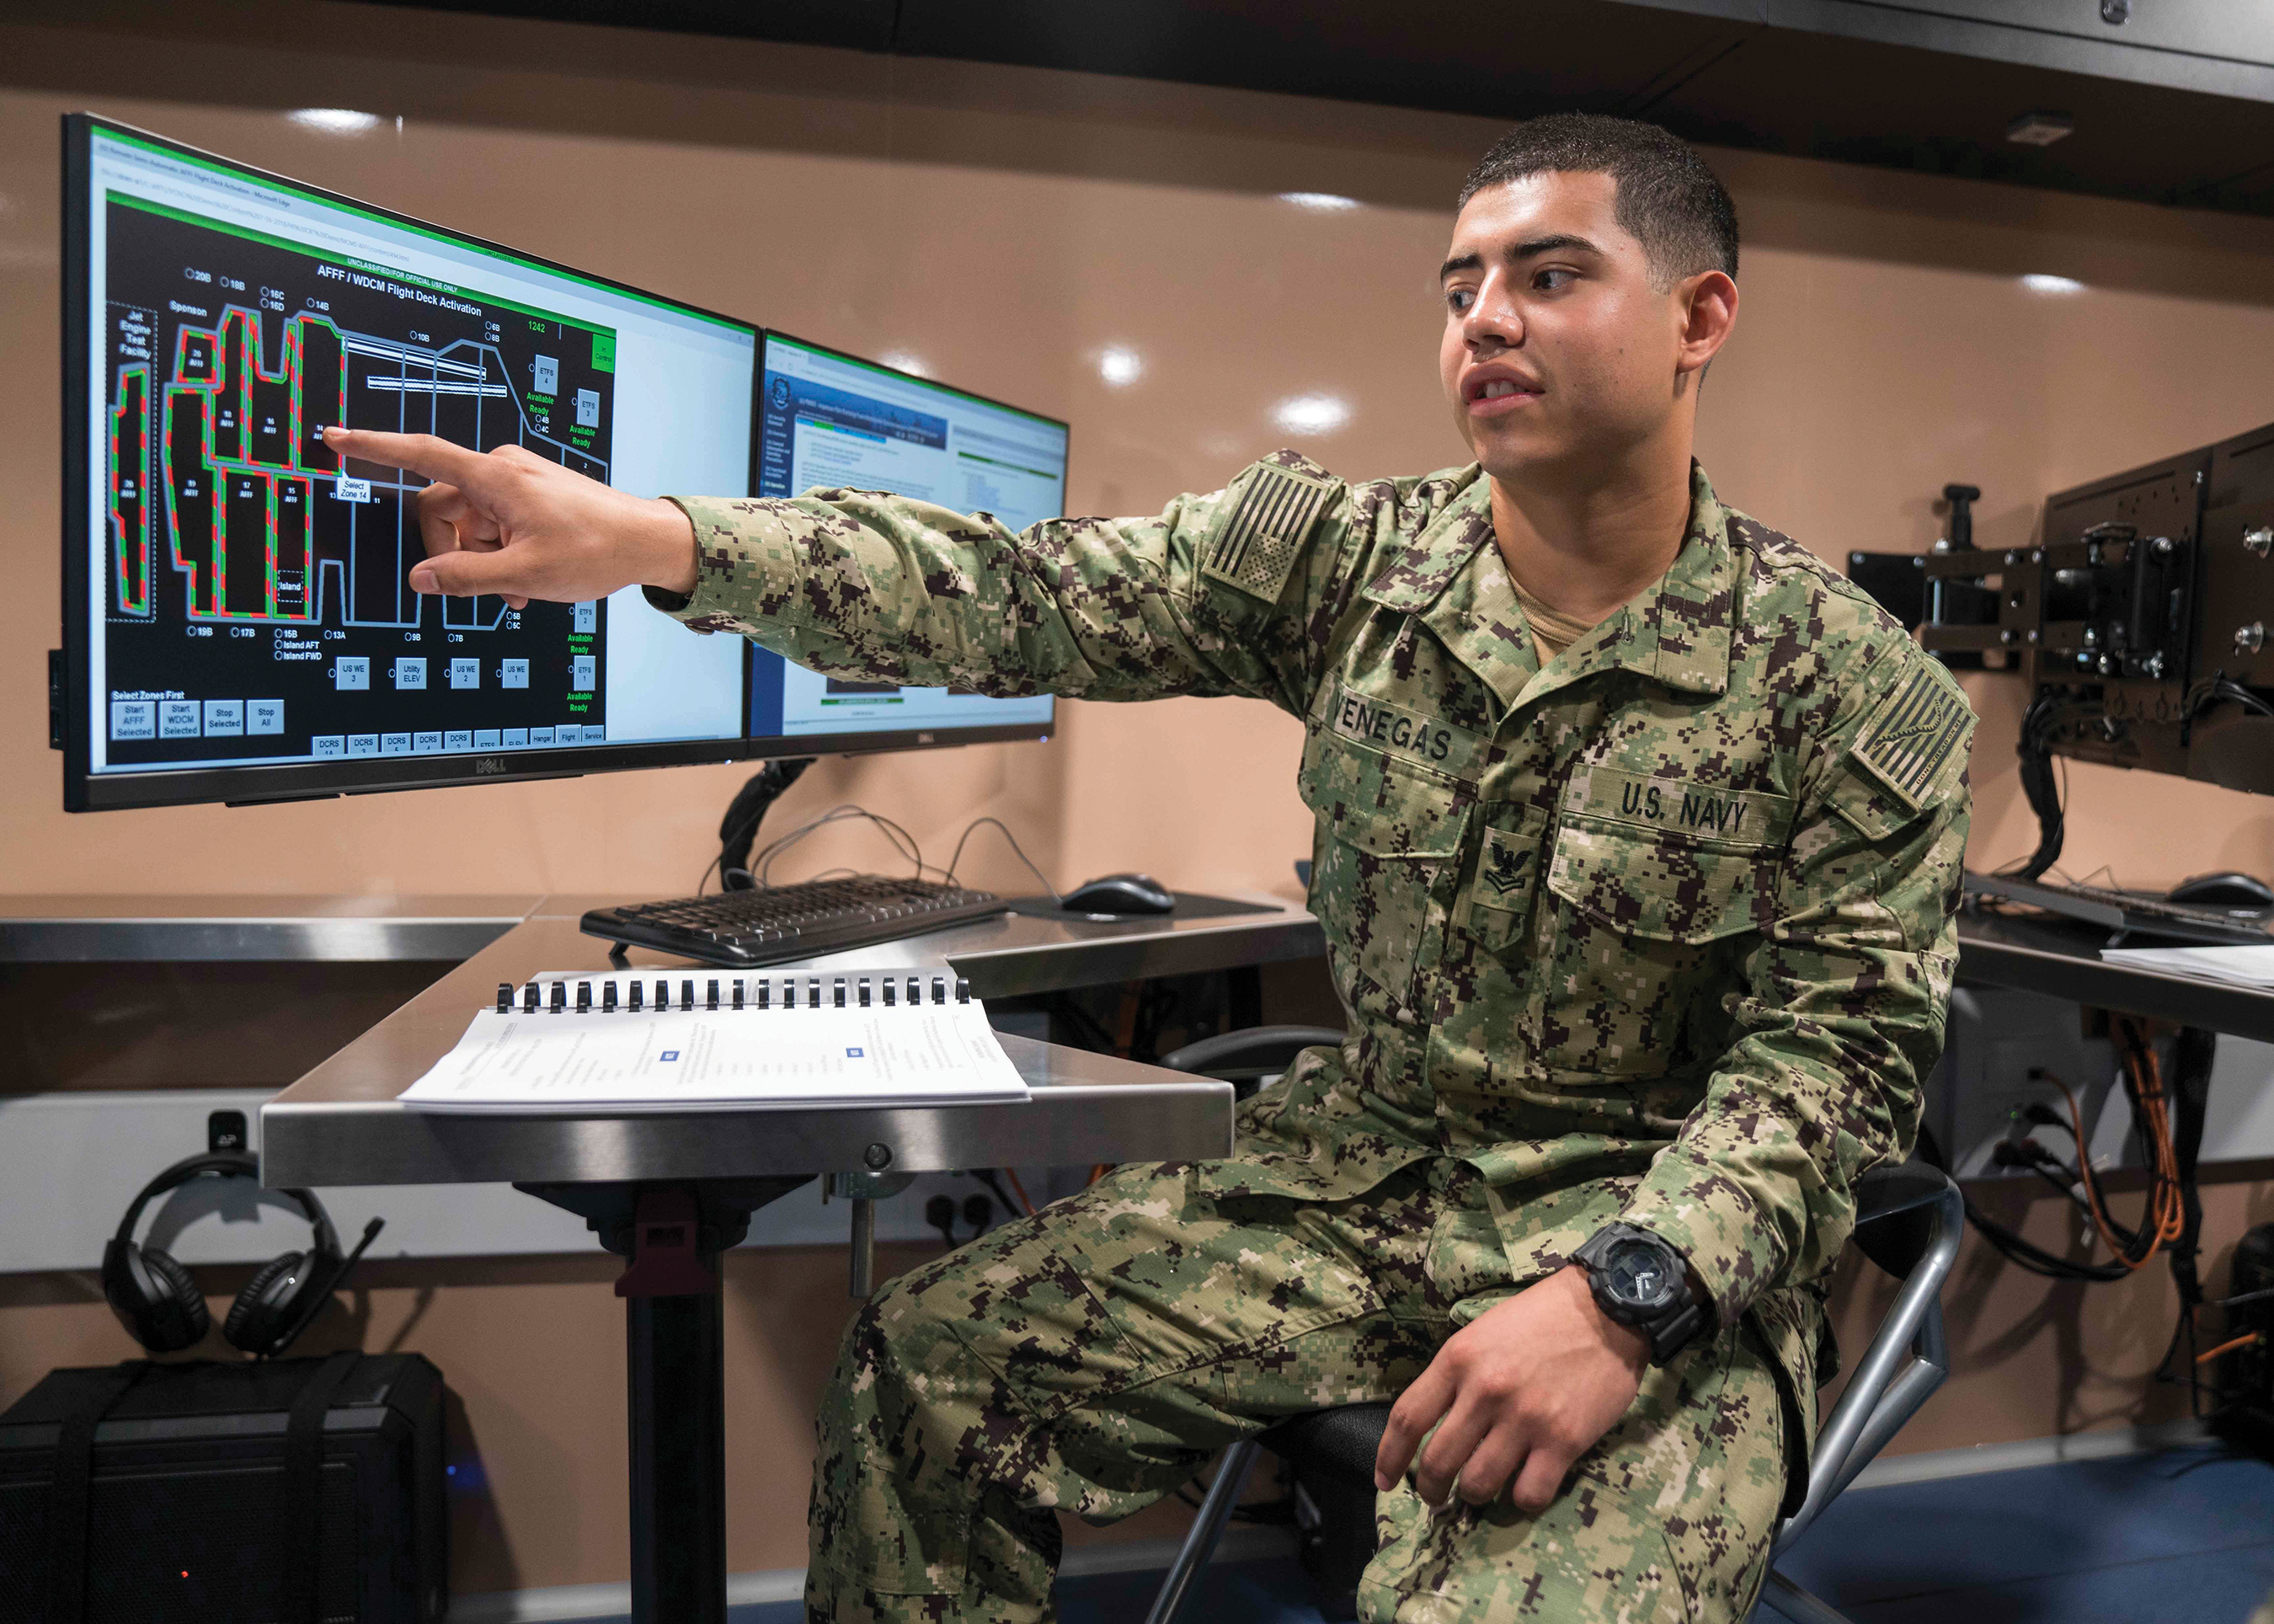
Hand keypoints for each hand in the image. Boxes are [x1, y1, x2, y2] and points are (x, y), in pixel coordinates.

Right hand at [321, 428, 698, 607]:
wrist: (650, 541)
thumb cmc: (596, 550)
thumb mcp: (526, 574)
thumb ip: (467, 578)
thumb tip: (421, 578)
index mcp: (494, 478)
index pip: (420, 455)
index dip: (373, 448)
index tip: (334, 439)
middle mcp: (501, 471)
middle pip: (442, 510)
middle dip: (456, 553)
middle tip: (490, 587)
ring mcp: (516, 483)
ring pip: (471, 525)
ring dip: (484, 561)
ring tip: (521, 589)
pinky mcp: (530, 496)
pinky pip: (495, 526)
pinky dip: (502, 555)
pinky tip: (528, 581)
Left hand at [1373, 1265, 1648, 1512]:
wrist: (1607, 1310)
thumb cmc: (1542, 1317)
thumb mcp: (1482, 1332)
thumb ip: (1456, 1375)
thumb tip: (1435, 1422)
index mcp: (1458, 1359)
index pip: (1408, 1419)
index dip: (1389, 1456)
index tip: (1384, 1480)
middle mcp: (1485, 1391)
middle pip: (1438, 1461)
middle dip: (1430, 1489)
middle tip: (1436, 1496)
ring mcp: (1525, 1419)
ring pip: (1479, 1484)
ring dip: (1473, 1497)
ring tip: (1478, 1493)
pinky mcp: (1563, 1441)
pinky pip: (1529, 1493)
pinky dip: (1521, 1500)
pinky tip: (1523, 1488)